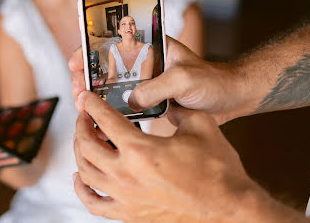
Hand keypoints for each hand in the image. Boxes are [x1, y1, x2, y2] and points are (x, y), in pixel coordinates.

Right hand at [69, 37, 253, 124]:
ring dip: (97, 95)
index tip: (76, 61)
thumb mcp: (184, 80)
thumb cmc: (213, 81)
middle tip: (77, 89)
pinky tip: (101, 119)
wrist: (232, 98)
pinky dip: (112, 110)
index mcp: (153, 47)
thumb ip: (156, 88)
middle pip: (109, 65)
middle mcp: (147, 63)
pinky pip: (127, 105)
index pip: (116, 41)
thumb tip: (132, 101)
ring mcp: (148, 83)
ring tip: (84, 106)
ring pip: (114, 87)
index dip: (92, 49)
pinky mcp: (152, 101)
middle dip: (89, 76)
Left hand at [72, 91, 270, 221]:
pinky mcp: (130, 214)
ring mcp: (126, 198)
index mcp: (141, 150)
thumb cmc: (217, 171)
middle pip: (88, 146)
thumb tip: (167, 101)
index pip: (105, 120)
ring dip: (80, 153)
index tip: (87, 98)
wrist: (229, 208)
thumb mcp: (200, 125)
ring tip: (85, 141)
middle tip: (85, 117)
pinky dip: (82, 189)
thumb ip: (178, 108)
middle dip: (82, 126)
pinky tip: (81, 178)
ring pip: (85, 173)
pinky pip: (94, 204)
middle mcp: (126, 175)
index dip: (92, 105)